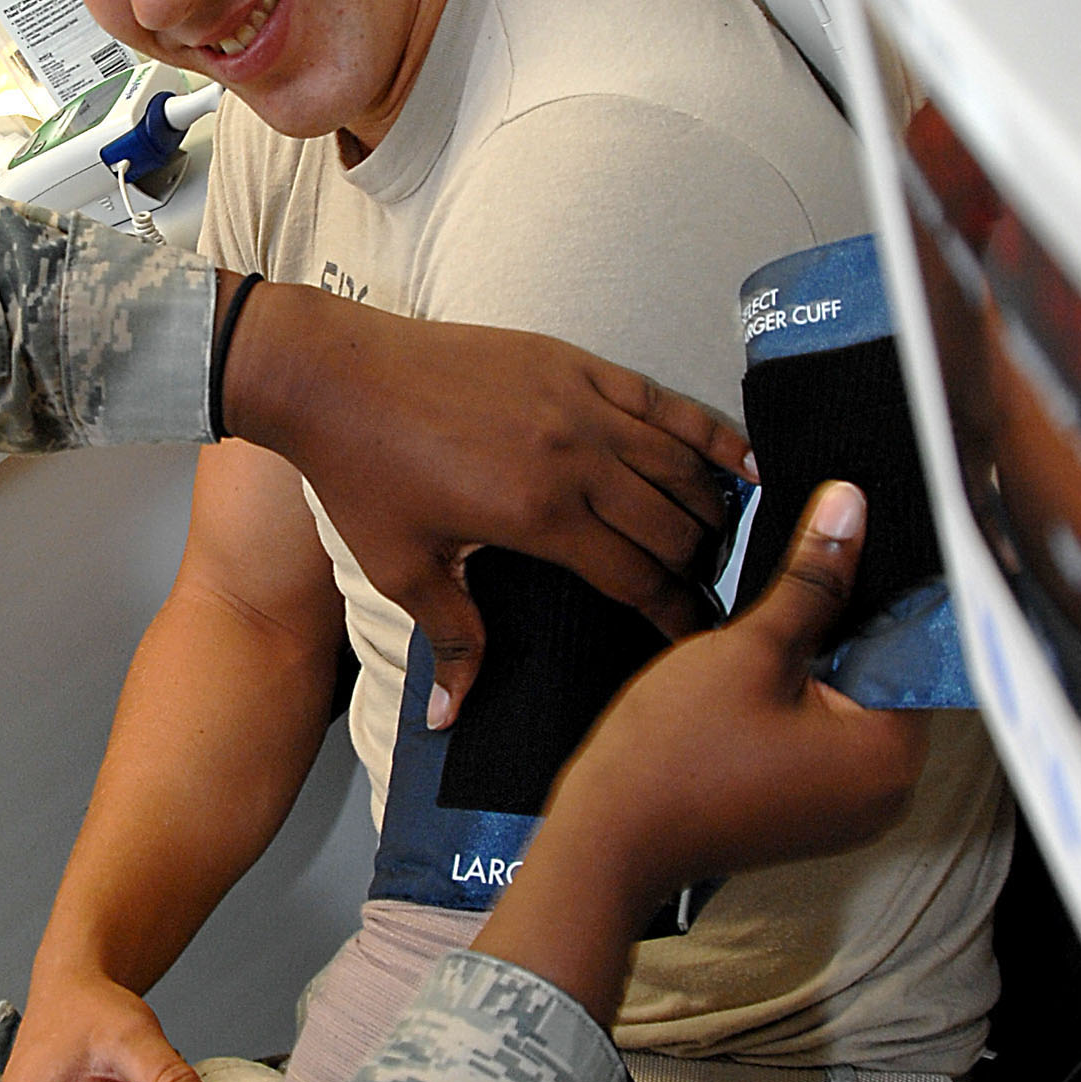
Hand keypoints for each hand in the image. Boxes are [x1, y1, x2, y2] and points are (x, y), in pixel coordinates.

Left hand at [222, 283, 752, 718]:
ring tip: (722, 541)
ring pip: (679, 464)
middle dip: (698, 568)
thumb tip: (450, 717)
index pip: (636, 578)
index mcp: (539, 517)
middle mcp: (575, 459)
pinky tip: (746, 459)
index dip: (674, 614)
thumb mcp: (401, 568)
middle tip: (706, 594)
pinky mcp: (576, 364)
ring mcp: (580, 405)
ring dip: (711, 508)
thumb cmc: (362, 475)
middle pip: (673, 525)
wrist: (335, 376)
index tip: (697, 639)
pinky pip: (663, 402)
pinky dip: (710, 433)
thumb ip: (450, 638)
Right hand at [479, 483, 929, 1025]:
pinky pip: (823, 744)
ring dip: (814, 670)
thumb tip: (850, 510)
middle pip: (882, 675)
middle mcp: (888, 792)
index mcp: (890, 753)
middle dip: (837, 631)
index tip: (837, 552)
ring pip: (848, 707)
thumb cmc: (672, 755)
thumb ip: (813, 578)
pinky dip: (797, 711)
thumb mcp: (750, 648)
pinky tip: (749, 697)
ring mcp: (852, 812)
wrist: (610, 842)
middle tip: (783, 604)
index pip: (911, 641)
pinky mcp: (814, 818)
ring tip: (758, 653)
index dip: (871, 587)